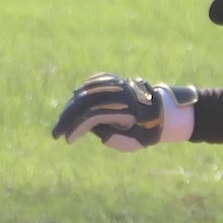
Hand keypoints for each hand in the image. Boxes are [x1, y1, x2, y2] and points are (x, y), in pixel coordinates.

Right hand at [49, 73, 190, 150]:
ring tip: (64, 121)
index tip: (67, 140)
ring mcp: (117, 83)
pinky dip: (83, 91)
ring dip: (72, 106)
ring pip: (87, 91)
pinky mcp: (117, 80)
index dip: (76, 129)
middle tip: (56, 133)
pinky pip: (95, 82)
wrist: (166, 113)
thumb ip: (108, 135)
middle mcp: (117, 92)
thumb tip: (86, 126)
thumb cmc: (147, 132)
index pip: (90, 116)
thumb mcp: (130, 141)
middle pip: (83, 101)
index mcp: (122, 107)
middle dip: (67, 117)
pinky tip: (74, 100)